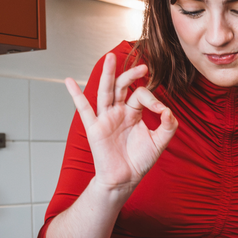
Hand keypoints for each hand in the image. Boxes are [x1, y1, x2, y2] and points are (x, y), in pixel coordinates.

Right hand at [64, 53, 178, 191]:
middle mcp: (118, 112)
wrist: (124, 179)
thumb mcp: (160, 142)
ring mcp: (105, 118)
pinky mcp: (94, 128)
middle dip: (130, 74)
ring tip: (110, 58)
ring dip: (107, 74)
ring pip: (105, 92)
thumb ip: (168, 126)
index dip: (152, 99)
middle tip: (142, 66)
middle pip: (121, 86)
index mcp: (133, 113)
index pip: (140, 95)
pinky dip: (75, 95)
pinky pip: (84, 109)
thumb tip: (169, 110)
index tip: (162, 110)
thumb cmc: (139, 161)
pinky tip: (69, 81)